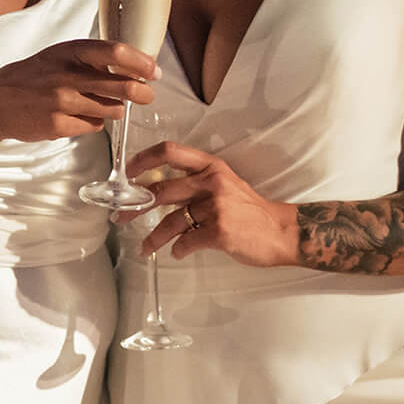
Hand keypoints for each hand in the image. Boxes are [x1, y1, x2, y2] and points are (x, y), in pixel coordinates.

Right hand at [0, 39, 155, 169]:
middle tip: (147, 95)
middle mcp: (66, 74)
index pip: (115, 52)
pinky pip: (92, 127)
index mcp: (68, 51)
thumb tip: (131, 69)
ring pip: (111, 109)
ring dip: (114, 109)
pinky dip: (90, 124)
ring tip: (100, 106)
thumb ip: (89, 61)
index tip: (154, 71)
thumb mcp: (57, 58)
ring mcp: (61, 101)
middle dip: (141, 92)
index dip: (140, 62)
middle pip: (121, 85)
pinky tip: (74, 118)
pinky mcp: (57, 125)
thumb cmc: (31, 78)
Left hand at [121, 141, 297, 266]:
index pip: (170, 151)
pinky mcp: (219, 231)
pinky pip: (186, 241)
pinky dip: (178, 250)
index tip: (127, 173)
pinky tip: (178, 252)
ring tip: (145, 247)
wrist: (282, 231)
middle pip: (161, 190)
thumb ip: (195, 183)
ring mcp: (216, 206)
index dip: (143, 160)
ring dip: (153, 238)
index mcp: (211, 166)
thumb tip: (157, 192)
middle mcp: (212, 182)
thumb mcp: (225, 184)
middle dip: (135, 206)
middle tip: (121, 217)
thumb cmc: (250, 210)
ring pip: (170, 222)